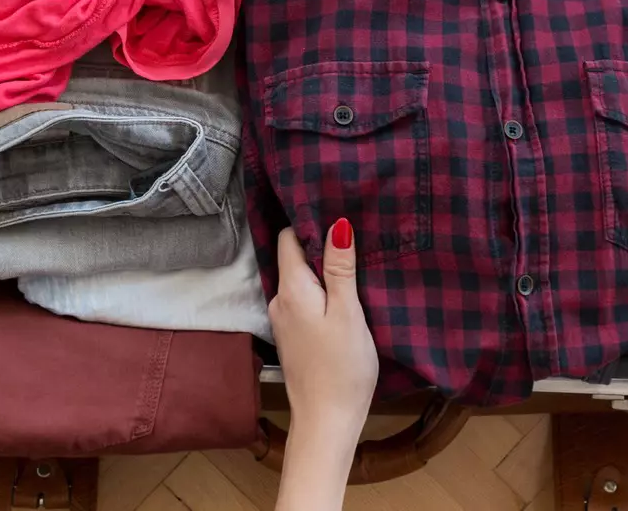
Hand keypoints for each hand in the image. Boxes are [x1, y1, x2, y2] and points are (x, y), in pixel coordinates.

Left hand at [271, 220, 375, 510]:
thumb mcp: (348, 312)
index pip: (289, 238)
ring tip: (348, 256)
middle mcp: (279, 301)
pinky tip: (339, 291)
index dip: (308, 220)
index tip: (332, 205)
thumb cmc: (342, 367)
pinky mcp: (294, 336)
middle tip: (348, 226)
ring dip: (319, 269)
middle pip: (292, 258)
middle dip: (316, 243)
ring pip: (299, 280)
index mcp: (290, 289)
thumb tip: (336, 224)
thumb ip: (339, 268)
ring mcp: (284, 320)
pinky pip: (303, 300)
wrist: (327, 422)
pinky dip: (318, 290)